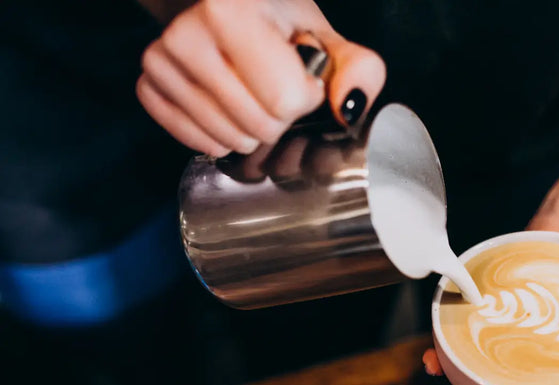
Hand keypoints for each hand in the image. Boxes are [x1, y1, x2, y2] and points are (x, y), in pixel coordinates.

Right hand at [137, 0, 384, 156]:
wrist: (219, 6)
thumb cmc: (275, 21)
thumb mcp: (322, 34)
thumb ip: (355, 68)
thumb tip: (350, 106)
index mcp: (232, 8)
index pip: (285, 99)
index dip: (304, 96)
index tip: (300, 74)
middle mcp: (187, 32)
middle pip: (258, 126)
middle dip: (279, 117)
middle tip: (274, 87)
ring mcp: (160, 60)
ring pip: (229, 140)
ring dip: (252, 130)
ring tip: (251, 94)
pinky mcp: (147, 85)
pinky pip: (198, 142)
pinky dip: (221, 135)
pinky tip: (226, 106)